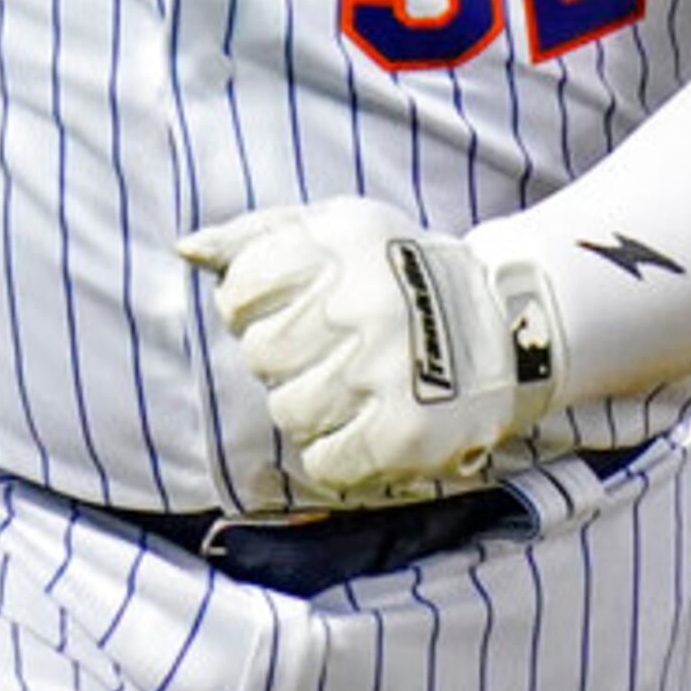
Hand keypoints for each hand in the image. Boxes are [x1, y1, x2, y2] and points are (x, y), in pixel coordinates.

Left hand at [179, 199, 559, 505]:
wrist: (503, 325)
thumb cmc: (395, 274)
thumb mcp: (334, 228)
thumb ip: (256, 235)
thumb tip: (187, 248)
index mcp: (340, 244)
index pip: (242, 288)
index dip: (253, 305)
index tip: (289, 307)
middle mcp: (362, 304)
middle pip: (262, 354)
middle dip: (284, 357)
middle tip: (325, 351)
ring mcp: (385, 370)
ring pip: (289, 411)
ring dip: (309, 406)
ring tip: (348, 388)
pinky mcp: (404, 431)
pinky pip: (326, 461)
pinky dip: (336, 454)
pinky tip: (362, 425)